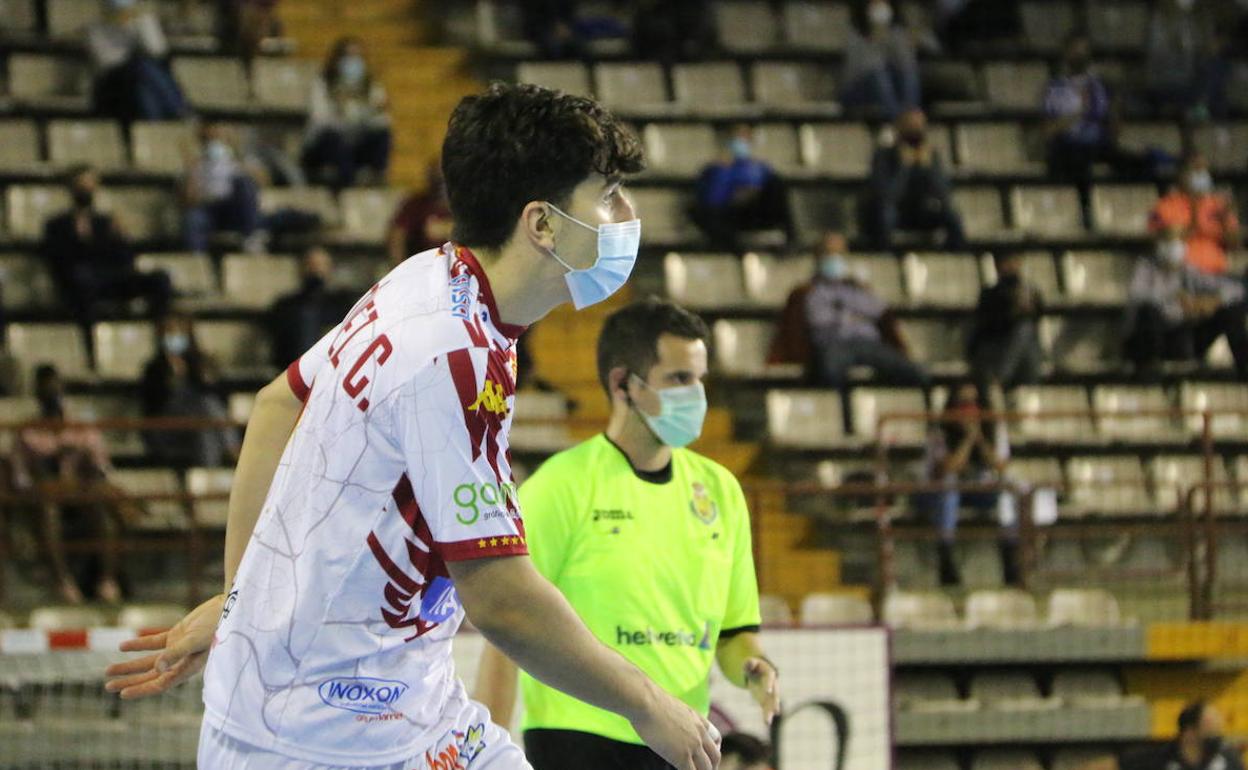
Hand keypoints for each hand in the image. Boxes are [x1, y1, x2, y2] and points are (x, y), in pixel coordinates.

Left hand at [104, 593, 223, 699]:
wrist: (229, 607)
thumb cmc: (216, 626)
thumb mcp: (195, 640)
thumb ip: (175, 654)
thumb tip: (157, 669)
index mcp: (187, 668)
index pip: (160, 684)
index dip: (141, 690)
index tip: (122, 694)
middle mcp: (181, 662)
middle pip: (150, 676)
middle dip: (130, 681)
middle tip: (108, 686)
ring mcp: (178, 648)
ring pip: (149, 661)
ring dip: (130, 665)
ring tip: (108, 670)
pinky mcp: (177, 635)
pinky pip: (154, 643)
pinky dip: (139, 645)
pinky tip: (123, 647)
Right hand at [630, 689, 721, 769]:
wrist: (645, 702)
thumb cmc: (649, 701)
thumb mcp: (672, 707)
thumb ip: (678, 717)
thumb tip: (667, 719)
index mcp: (698, 720)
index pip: (716, 738)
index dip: (715, 750)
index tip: (709, 757)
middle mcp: (699, 733)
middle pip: (715, 756)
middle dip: (712, 766)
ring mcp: (692, 746)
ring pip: (707, 767)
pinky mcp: (682, 757)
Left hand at [744, 658, 779, 725]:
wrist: (757, 672)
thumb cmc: (753, 666)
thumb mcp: (750, 663)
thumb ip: (749, 663)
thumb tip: (749, 663)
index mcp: (770, 674)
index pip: (770, 680)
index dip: (769, 685)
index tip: (768, 692)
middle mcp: (773, 685)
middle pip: (774, 694)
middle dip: (774, 702)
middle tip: (776, 710)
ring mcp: (770, 694)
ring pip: (771, 704)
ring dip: (770, 712)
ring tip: (768, 721)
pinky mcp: (765, 700)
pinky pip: (766, 708)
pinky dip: (766, 715)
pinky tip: (766, 723)